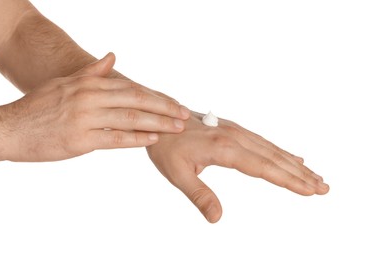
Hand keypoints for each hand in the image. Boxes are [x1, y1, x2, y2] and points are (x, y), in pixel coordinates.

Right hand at [0, 53, 189, 163]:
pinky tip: (153, 138)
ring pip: (130, 117)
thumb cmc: (39, 107)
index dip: (155, 95)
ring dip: (157, 122)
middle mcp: (90, 97)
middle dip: (163, 107)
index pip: (131, 88)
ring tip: (177, 127)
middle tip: (184, 114)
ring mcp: (85, 118)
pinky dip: (136, 138)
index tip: (173, 102)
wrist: (10, 127)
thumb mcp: (65, 83)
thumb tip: (112, 56)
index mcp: (88, 84)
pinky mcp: (80, 139)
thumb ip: (92, 72)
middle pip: (136, 100)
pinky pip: (115, 138)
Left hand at [147, 112, 329, 222]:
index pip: (263, 168)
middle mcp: (235, 137)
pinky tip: (289, 156)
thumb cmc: (166, 147)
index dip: (288, 180)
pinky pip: (262, 141)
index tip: (309, 190)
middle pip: (274, 158)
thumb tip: (217, 218)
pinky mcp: (232, 129)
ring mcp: (235, 131)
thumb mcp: (177, 174)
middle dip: (299, 174)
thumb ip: (199, 195)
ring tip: (313, 175)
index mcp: (224, 149)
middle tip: (323, 187)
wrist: (159, 119)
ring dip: (293, 163)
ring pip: (271, 149)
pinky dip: (279, 151)